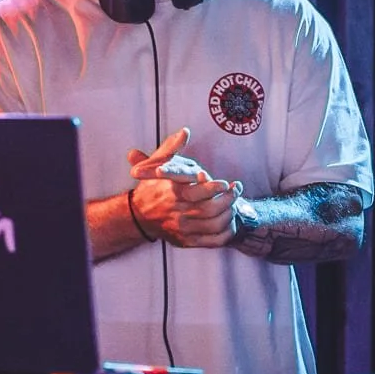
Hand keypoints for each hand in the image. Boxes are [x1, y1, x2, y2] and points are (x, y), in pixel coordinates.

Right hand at [123, 128, 240, 247]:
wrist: (138, 216)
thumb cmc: (153, 187)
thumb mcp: (157, 164)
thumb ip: (172, 148)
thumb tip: (185, 132)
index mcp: (173, 193)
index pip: (199, 192)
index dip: (217, 188)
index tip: (227, 182)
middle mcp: (179, 213)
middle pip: (211, 210)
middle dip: (229, 200)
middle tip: (236, 190)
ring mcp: (183, 229)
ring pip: (215, 226)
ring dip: (230, 214)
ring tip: (234, 204)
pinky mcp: (187, 241)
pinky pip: (213, 241)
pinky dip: (226, 233)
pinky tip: (230, 221)